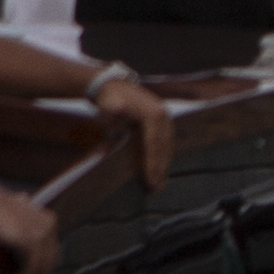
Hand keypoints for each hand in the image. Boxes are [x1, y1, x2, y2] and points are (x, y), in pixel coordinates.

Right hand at [0, 185, 62, 273]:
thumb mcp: (17, 218)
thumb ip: (26, 229)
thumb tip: (25, 250)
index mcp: (49, 220)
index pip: (53, 251)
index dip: (44, 268)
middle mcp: (50, 226)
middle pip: (51, 261)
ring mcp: (42, 233)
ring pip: (43, 267)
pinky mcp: (31, 242)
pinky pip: (33, 267)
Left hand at [92, 72, 177, 187]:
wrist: (110, 85)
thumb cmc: (107, 97)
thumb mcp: (107, 101)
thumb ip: (111, 106)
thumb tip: (116, 108)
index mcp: (153, 113)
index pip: (154, 143)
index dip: (153, 164)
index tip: (149, 181)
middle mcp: (163, 115)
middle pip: (163, 147)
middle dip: (160, 169)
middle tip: (155, 189)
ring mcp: (164, 117)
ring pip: (167, 146)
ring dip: (163, 165)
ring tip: (159, 184)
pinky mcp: (161, 121)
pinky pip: (164, 142)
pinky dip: (162, 156)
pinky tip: (158, 169)